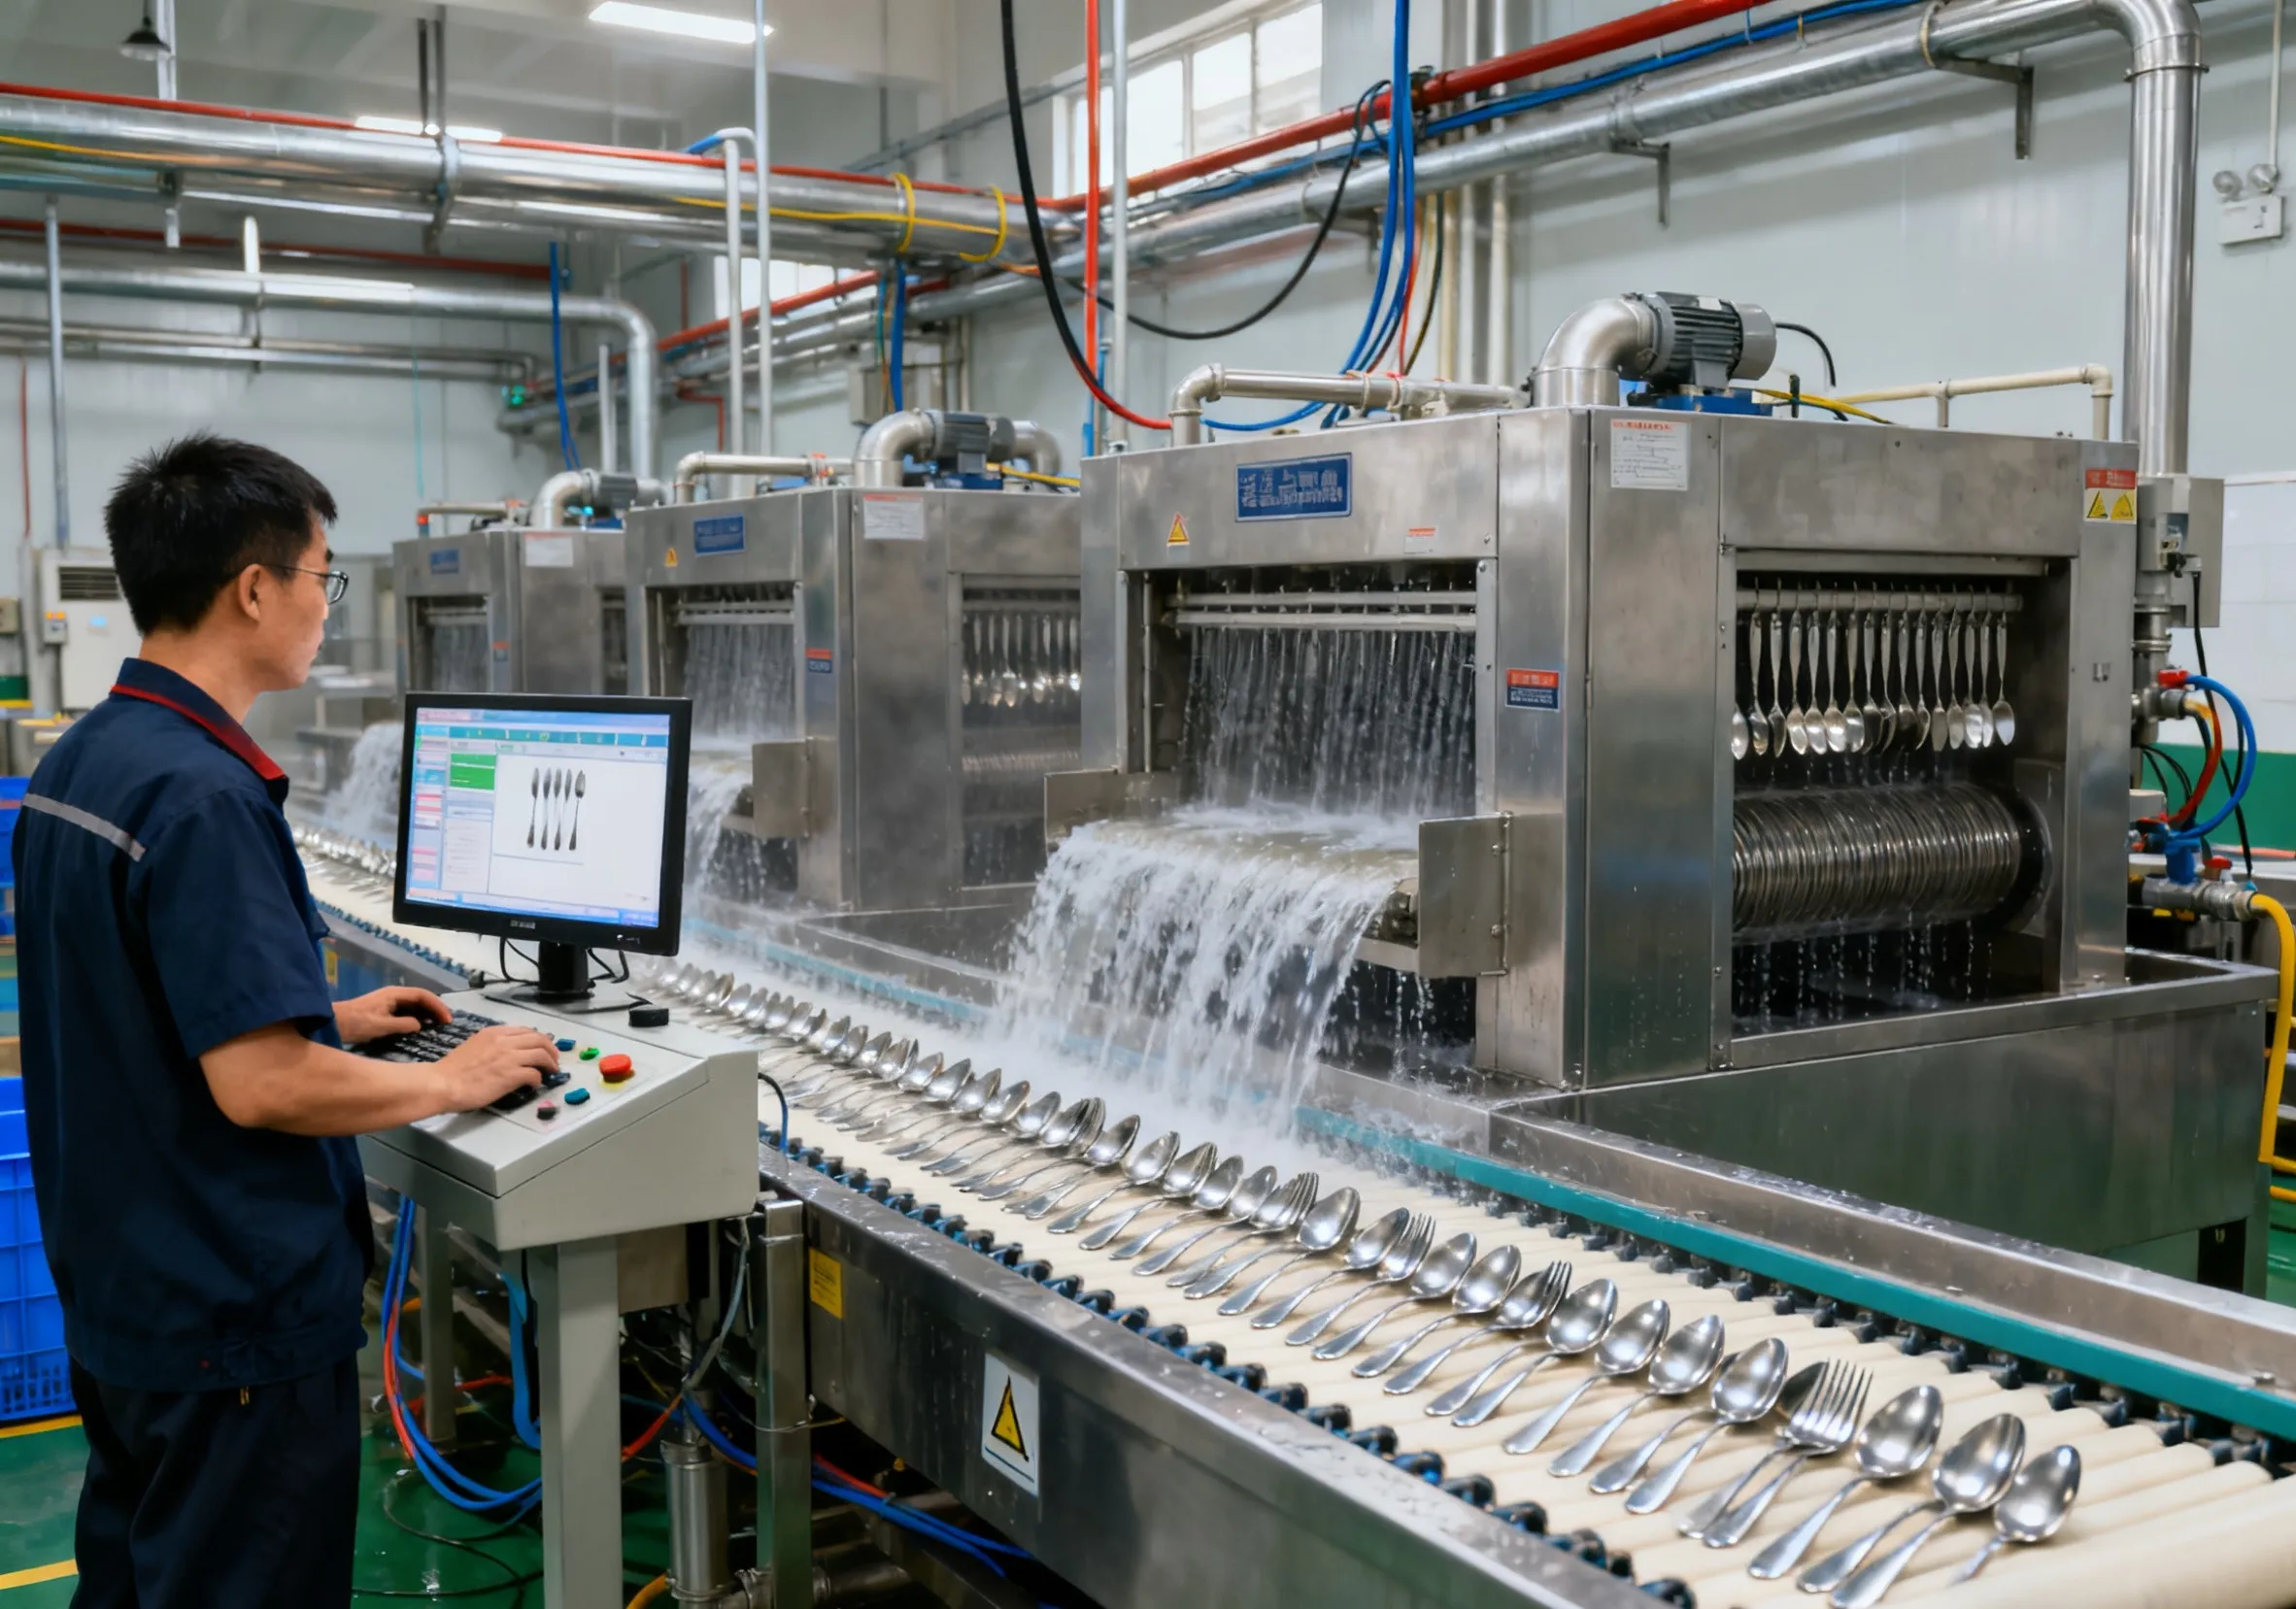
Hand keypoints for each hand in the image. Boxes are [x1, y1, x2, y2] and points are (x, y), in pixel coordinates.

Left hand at [336, 986, 450, 1044]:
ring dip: (427, 1014)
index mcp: (394, 994)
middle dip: (435, 1009)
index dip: (438, 1006)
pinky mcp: (384, 1011)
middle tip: (447, 1024)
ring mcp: (388, 1002)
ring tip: (438, 1027)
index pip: (423, 995)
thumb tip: (420, 1025)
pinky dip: (417, 1018)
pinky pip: (406, 1012)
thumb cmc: (355, 1023)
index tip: (447, 1020)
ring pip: (414, 1005)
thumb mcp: (381, 1026)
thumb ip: (403, 1024)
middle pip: (421, 998)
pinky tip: (421, 1028)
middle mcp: (394, 995)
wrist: (331, 1024)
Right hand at [428, 1026, 558, 1113]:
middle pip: (540, 1039)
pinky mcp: (512, 1074)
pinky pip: (535, 1074)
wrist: (443, 1083)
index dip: (539, 1039)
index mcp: (494, 1032)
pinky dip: (538, 1079)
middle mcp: (505, 1041)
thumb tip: (507, 1052)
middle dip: (551, 1049)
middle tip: (554, 1060)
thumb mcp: (475, 1046)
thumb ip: (493, 1045)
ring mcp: (509, 1057)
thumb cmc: (453, 1069)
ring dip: (550, 1063)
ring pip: (541, 1053)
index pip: (526, 1030)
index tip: (543, 1047)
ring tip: (551, 1071)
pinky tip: (534, 1085)